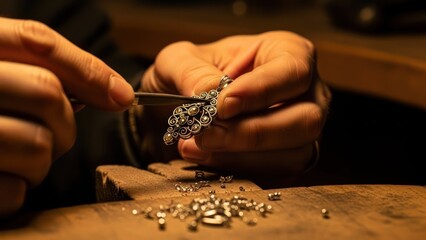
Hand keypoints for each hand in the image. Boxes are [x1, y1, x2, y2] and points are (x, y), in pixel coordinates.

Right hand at [0, 17, 133, 215]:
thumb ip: (60, 66)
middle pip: (46, 94)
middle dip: (63, 118)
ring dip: (41, 158)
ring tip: (15, 152)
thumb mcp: (7, 62)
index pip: (38, 44)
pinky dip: (17, 189)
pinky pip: (14, 191)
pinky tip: (0, 174)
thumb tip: (121, 95)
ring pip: (38, 145)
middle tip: (46, 127)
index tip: (120, 97)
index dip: (88, 72)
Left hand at [140, 31, 330, 178]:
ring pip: (293, 155)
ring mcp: (300, 130)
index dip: (262, 90)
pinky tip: (204, 157)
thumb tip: (209, 91)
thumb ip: (190, 70)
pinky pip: (275, 174)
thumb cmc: (193, 72)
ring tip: (195, 146)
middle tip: (207, 134)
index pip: (293, 72)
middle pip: (306, 120)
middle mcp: (306, 93)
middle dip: (253, 133)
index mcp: (288, 52)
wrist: (185, 102)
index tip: (224, 106)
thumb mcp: (179, 59)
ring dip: (241, 157)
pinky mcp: (287, 159)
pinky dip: (237, 170)